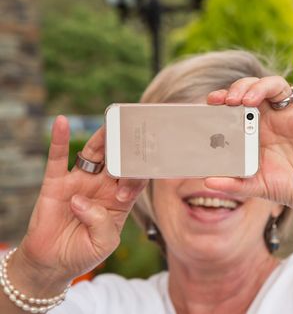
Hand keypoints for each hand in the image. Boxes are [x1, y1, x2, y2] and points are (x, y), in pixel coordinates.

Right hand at [15, 116, 146, 284]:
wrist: (53, 263)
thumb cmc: (83, 252)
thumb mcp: (103, 243)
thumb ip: (100, 222)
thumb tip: (81, 201)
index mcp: (120, 200)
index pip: (135, 179)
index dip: (140, 172)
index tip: (148, 160)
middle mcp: (102, 186)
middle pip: (118, 161)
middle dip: (127, 147)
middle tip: (136, 129)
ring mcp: (80, 182)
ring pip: (93, 154)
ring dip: (102, 138)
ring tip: (110, 121)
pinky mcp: (56, 183)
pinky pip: (57, 158)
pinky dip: (58, 139)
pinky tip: (61, 122)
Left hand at [205, 55, 292, 232]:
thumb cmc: (287, 186)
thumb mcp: (256, 186)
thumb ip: (234, 184)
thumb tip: (208, 181)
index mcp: (255, 129)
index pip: (237, 104)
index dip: (224, 97)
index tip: (211, 101)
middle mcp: (272, 118)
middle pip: (252, 89)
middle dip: (238, 89)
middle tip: (228, 101)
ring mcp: (292, 117)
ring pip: (276, 86)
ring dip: (260, 87)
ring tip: (247, 100)